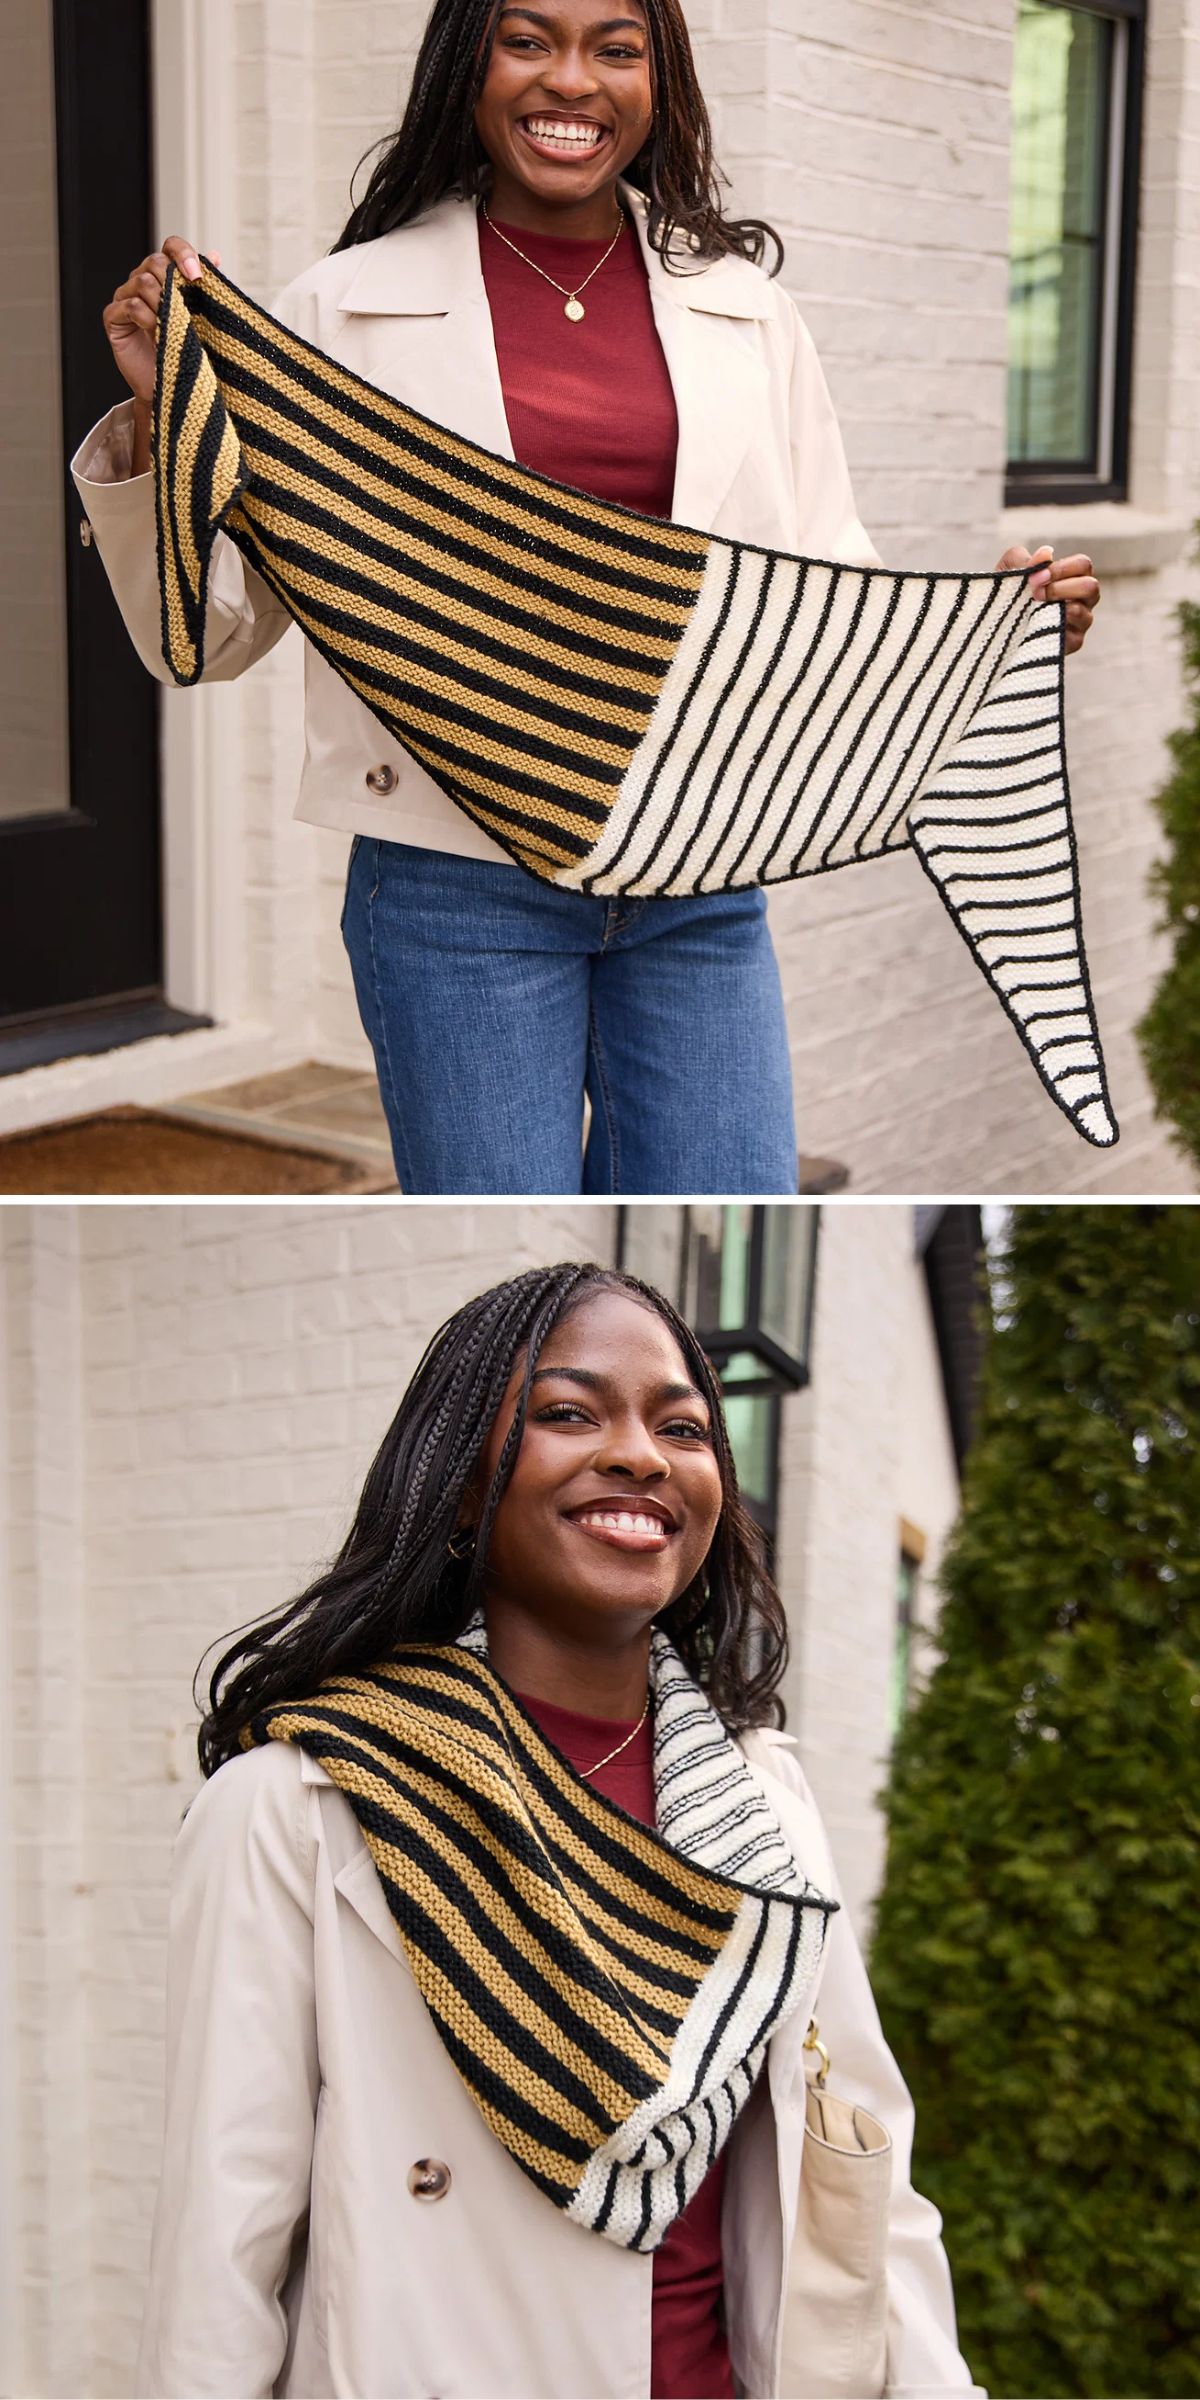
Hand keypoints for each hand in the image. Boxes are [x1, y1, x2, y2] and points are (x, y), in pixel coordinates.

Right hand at [102, 235, 219, 404]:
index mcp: (163, 276)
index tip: (197, 276)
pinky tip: (158, 333)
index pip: (170, 247)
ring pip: (142, 282)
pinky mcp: (113, 317)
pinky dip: (148, 317)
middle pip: (154, 262)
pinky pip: (131, 306)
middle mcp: (141, 281)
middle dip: (173, 282)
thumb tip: (215, 255)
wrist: (172, 386)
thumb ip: (205, 287)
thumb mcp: (201, 317)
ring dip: (162, 303)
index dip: (183, 254)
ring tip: (173, 325)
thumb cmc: (186, 350)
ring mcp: (124, 297)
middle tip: (185, 309)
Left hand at [994, 543, 1100, 657]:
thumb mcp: (1009, 571)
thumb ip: (1024, 558)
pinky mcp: (1072, 643)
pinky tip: (1036, 625)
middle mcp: (1082, 599)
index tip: (1035, 576)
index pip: (1083, 565)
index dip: (1061, 568)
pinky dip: (1054, 628)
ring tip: (1033, 608)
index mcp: (1073, 577)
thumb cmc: (1007, 593)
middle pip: (1090, 587)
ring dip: (1056, 607)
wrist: (994, 624)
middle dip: (1060, 588)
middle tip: (1035, 593)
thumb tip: (1046, 553)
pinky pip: (1072, 636)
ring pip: (1083, 612)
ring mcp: (1080, 622)